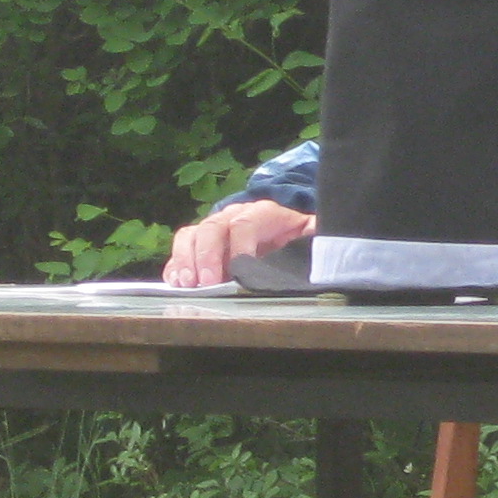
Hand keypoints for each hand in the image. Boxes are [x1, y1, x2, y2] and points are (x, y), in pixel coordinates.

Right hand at [164, 198, 314, 288]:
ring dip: (185, 260)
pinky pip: (180, 250)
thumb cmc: (297, 235)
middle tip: (207, 282)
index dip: (241, 246)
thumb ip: (314, 240)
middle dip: (207, 256)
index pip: (245, 223)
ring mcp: (213, 229)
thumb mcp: (311, 235)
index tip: (241, 270)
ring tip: (187, 284)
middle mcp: (232, 216)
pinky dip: (175, 266)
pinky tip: (177, 284)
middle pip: (212, 228)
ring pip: (190, 235)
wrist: (283, 228)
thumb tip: (322, 254)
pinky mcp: (200, 245)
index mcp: (263, 213)